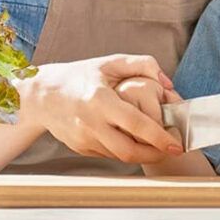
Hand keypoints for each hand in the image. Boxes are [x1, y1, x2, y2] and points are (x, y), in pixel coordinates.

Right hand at [16, 54, 184, 163]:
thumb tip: (168, 83)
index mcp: (100, 99)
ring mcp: (84, 138)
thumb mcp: (110, 62)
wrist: (41, 94)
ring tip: (156, 145)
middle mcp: (90, 122)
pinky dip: (123, 150)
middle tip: (172, 150)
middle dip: (155, 154)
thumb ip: (143, 65)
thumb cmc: (78, 76)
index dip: (160, 137)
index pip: (136, 124)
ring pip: (120, 156)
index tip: (178, 144)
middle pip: (129, 150)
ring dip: (141, 154)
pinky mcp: (80, 148)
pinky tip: (130, 140)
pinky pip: (108, 154)